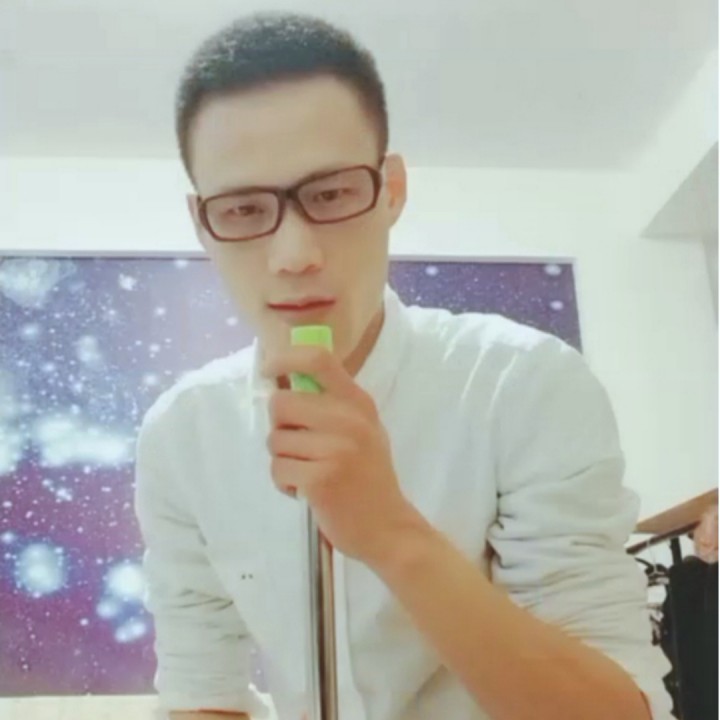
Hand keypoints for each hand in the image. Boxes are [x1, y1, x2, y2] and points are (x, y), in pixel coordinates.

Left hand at [263, 345, 416, 564]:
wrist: (388, 528)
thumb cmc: (370, 478)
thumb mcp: (364, 430)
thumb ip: (332, 406)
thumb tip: (283, 386)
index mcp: (358, 403)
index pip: (318, 360)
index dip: (285, 359)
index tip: (269, 370)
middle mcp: (348, 420)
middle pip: (281, 403)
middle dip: (279, 427)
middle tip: (297, 446)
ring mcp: (335, 449)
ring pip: (275, 440)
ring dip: (283, 460)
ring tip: (308, 473)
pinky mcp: (320, 479)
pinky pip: (278, 469)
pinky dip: (284, 483)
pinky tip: (306, 491)